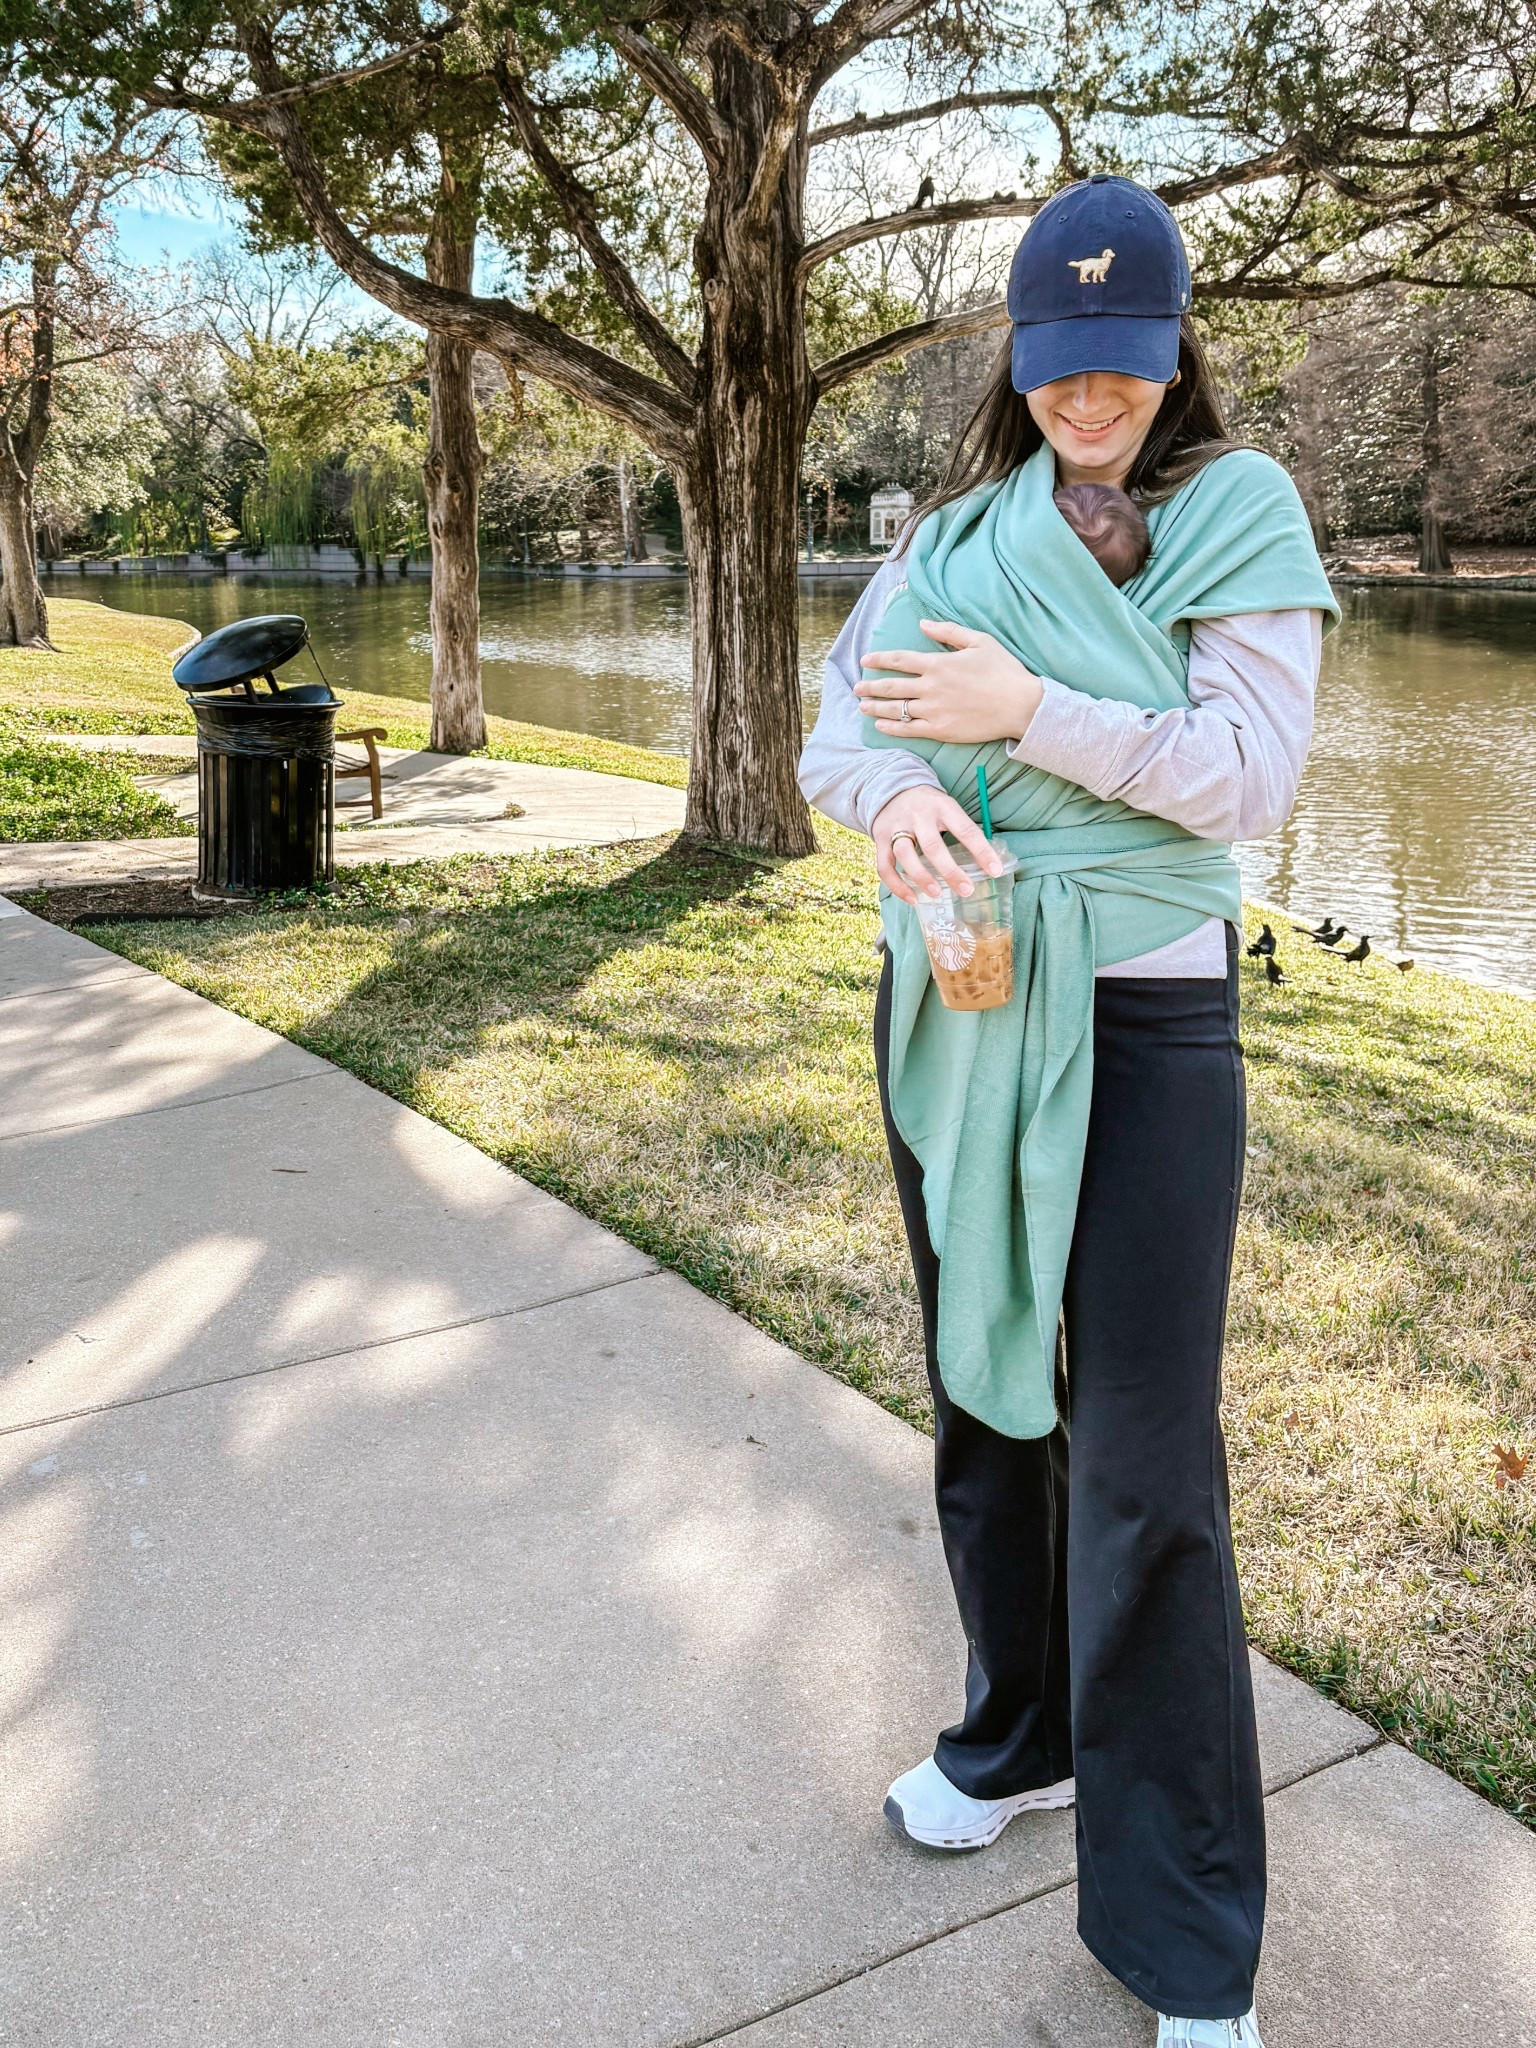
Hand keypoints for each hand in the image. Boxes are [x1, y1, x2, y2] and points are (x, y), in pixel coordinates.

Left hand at [856, 619, 1044, 742]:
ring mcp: (934, 710)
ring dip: (875, 707)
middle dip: (869, 685)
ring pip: (895, 709)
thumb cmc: (1004, 671)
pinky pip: (908, 729)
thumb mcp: (979, 641)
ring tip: (862, 705)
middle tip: (856, 687)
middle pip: (890, 686)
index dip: (879, 659)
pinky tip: (880, 725)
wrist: (1021, 705)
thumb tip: (923, 624)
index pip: (899, 659)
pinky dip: (891, 727)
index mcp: (938, 663)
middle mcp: (931, 687)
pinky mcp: (940, 730)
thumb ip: (948, 631)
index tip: (865, 659)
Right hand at [872, 783, 1003, 905]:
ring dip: (921, 877)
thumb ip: (962, 830)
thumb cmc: (929, 806)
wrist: (892, 788)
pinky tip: (912, 899)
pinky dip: (897, 886)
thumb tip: (987, 862)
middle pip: (933, 846)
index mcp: (942, 807)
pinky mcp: (880, 839)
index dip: (982, 851)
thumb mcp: (948, 808)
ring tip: (936, 894)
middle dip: (950, 871)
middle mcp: (918, 816)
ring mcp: (897, 827)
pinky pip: (885, 866)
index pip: (965, 830)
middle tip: (966, 890)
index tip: (995, 870)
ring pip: (905, 855)